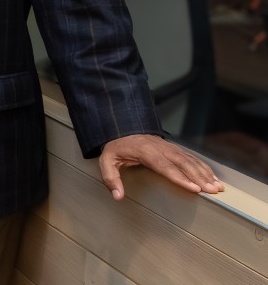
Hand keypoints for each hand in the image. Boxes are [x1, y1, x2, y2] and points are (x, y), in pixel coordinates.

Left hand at [98, 133, 222, 199]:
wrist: (123, 130)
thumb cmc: (116, 149)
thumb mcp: (107, 162)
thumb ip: (111, 179)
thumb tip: (118, 196)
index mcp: (146, 153)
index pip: (166, 167)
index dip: (181, 178)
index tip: (194, 188)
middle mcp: (162, 149)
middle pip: (184, 164)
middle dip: (200, 178)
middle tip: (213, 191)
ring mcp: (170, 148)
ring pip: (191, 160)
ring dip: (205, 174)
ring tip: (218, 187)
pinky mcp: (174, 149)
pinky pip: (192, 158)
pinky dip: (204, 168)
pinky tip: (213, 177)